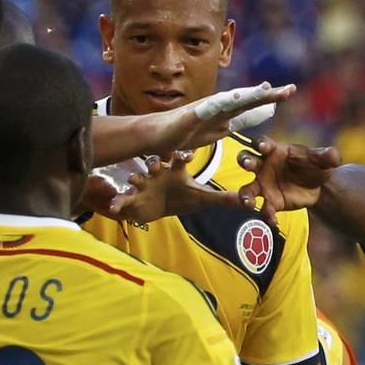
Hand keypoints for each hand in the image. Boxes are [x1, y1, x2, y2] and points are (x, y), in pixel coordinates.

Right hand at [119, 151, 249, 221]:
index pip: (179, 158)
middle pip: (155, 162)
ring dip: (135, 177)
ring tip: (132, 179)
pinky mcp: (132, 197)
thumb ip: (224, 199)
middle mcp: (158, 173)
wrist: (157, 206)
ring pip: (137, 176)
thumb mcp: (202, 198)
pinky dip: (118, 204)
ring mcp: (144, 184)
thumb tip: (249, 202)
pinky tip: (114, 209)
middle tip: (155, 163)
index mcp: (175, 170)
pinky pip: (122, 199)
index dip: (182, 155)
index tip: (186, 155)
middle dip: (154, 162)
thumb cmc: (181, 196)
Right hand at [149, 82, 295, 153]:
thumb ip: (236, 122)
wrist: (154, 135)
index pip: (251, 107)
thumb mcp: (216, 131)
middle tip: (290, 89)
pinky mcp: (191, 115)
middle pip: (247, 101)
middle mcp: (217, 109)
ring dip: (249, 95)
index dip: (269, 100)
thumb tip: (256, 115)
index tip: (289, 91)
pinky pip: (207, 109)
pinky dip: (220, 103)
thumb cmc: (183, 132)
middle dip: (268, 95)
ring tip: (266, 89)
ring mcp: (204, 111)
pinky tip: (232, 98)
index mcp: (224, 115)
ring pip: (231, 102)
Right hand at [235, 139, 341, 226]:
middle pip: (247, 160)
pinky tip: (273, 220)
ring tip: (248, 203)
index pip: (263, 144)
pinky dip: (267, 215)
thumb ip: (327, 157)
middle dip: (245, 161)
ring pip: (247, 189)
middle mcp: (263, 166)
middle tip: (247, 164)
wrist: (318, 187)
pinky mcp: (270, 202)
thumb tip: (333, 155)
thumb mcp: (322, 161)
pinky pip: (264, 209)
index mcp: (275, 150)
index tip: (262, 147)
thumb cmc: (314, 166)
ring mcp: (263, 185)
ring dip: (244, 196)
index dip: (260, 144)